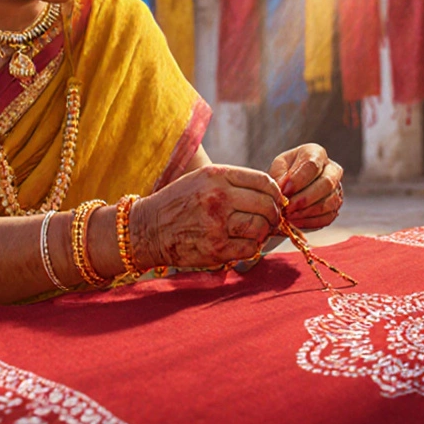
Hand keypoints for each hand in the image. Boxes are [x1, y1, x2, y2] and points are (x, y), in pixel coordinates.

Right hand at [132, 164, 282, 268]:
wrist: (148, 229)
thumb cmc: (179, 202)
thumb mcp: (201, 179)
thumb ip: (233, 182)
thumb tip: (271, 195)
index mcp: (216, 176)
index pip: (263, 181)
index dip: (275, 192)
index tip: (275, 200)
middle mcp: (218, 197)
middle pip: (266, 205)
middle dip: (273, 214)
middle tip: (270, 219)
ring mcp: (217, 224)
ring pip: (260, 227)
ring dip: (263, 231)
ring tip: (256, 231)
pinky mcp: (215, 248)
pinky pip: (250, 248)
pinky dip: (252, 247)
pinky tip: (245, 243)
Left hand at [267, 144, 343, 230]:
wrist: (290, 186)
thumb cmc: (284, 173)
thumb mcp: (278, 168)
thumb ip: (280, 177)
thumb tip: (283, 192)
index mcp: (316, 153)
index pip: (312, 165)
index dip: (298, 180)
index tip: (284, 191)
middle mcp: (332, 169)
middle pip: (326, 183)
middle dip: (305, 198)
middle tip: (287, 208)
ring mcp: (337, 189)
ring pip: (329, 201)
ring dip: (307, 212)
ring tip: (289, 216)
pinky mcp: (335, 207)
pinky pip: (328, 216)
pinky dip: (311, 221)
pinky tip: (296, 222)